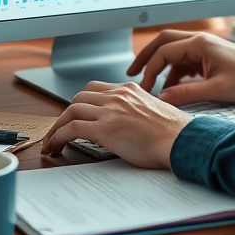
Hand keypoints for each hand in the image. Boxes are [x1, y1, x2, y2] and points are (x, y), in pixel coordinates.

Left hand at [41, 81, 192, 168]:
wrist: (181, 140)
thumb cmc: (175, 132)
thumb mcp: (156, 110)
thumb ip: (139, 110)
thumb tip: (131, 122)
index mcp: (130, 90)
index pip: (96, 89)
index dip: (83, 102)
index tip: (77, 115)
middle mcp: (118, 96)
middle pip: (80, 97)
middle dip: (68, 113)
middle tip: (62, 128)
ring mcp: (110, 111)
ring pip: (71, 110)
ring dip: (58, 126)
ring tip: (53, 141)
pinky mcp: (104, 129)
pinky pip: (71, 128)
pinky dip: (59, 136)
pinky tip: (56, 146)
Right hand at [128, 30, 234, 106]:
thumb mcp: (216, 90)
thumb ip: (187, 93)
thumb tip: (162, 98)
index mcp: (199, 44)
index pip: (164, 51)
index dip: (150, 69)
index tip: (143, 86)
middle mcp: (199, 41)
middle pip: (163, 42)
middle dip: (146, 57)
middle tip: (132, 72)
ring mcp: (203, 48)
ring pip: (173, 51)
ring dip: (159, 65)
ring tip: (148, 83)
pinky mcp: (207, 56)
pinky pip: (183, 60)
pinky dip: (173, 72)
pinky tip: (170, 87)